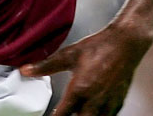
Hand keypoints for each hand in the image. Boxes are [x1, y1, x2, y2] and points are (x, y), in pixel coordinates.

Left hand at [19, 23, 152, 114]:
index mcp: (79, 90)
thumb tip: (26, 70)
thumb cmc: (99, 47)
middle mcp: (94, 101)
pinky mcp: (118, 102)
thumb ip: (46, 66)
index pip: (62, 115)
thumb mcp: (69, 54)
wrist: (126, 43)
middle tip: (64, 113)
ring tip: (79, 112)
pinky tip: (94, 112)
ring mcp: (108, 103)